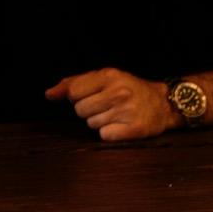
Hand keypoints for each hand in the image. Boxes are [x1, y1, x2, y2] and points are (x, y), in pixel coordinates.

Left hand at [46, 69, 172, 141]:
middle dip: (88, 110)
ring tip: (115, 114)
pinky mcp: (135, 129)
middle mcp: (119, 92)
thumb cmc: (128, 89)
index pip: (73, 92)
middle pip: (80, 110)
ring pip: (91, 124)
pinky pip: (104, 136)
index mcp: (109, 76)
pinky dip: (109, 133)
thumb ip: (73, 84)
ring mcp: (127, 111)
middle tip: (105, 106)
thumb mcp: (103, 78)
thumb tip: (49, 95)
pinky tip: (121, 125)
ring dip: (99, 121)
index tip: (89, 96)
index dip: (76, 97)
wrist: (164, 104)